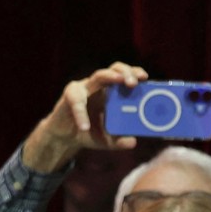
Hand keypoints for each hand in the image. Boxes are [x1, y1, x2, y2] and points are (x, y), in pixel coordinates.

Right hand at [22, 62, 149, 172]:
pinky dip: (81, 114)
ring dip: (110, 77)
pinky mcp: (70, 96)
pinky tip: (84, 127)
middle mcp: (100, 86)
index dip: (135, 73)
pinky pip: (76, 100)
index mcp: (112, 92)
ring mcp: (85, 88)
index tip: (145, 78)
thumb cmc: (90, 133)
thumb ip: (120, 141)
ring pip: (98, 75)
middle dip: (126, 72)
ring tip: (120, 82)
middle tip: (134, 83)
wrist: (65, 138)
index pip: (126, 76)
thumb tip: (133, 142)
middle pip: (114, 69)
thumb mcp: (108, 140)